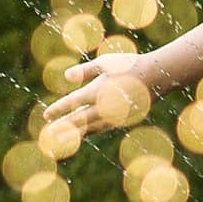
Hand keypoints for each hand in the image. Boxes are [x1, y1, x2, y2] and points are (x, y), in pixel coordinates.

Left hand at [39, 52, 165, 142]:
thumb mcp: (105, 63)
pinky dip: (91, 131)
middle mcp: (103, 107)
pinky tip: (85, 132)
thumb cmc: (128, 66)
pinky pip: (102, 128)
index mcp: (97, 92)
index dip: (58, 109)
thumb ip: (85, 71)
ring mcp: (113, 116)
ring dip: (75, 133)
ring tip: (62, 139)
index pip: (72, 103)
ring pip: (90, 128)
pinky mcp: (122, 119)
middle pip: (77, 120)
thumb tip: (66, 76)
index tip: (46, 115)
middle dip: (62, 128)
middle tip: (48, 135)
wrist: (156, 77)